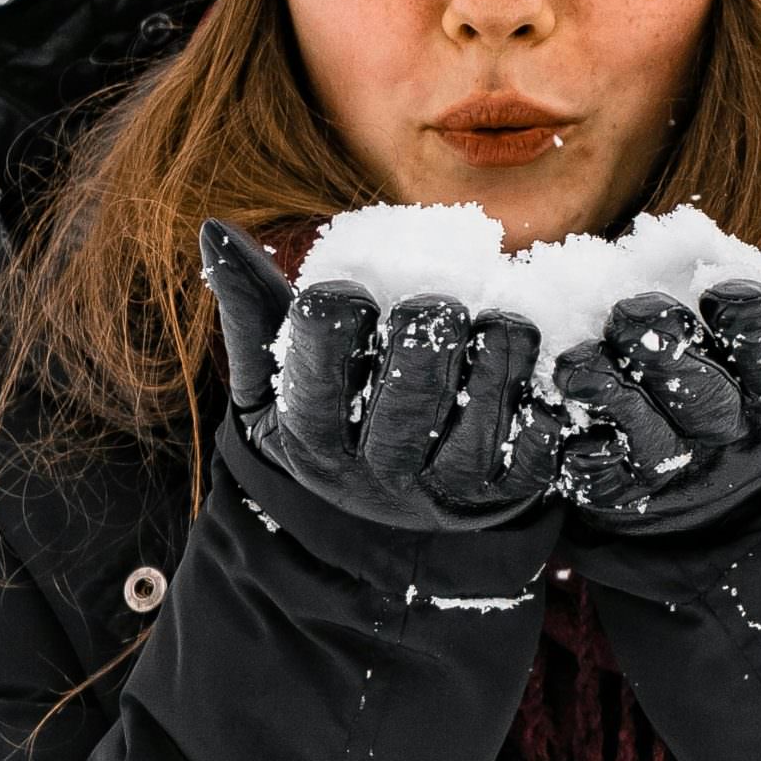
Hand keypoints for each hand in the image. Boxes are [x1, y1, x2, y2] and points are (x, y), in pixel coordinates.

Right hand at [199, 220, 565, 533]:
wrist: (386, 532)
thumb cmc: (327, 425)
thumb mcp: (268, 384)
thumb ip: (250, 309)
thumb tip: (214, 228)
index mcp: (310, 431)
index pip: (322, 342)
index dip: (342, 304)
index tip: (357, 298)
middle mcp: (376, 467)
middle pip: (413, 374)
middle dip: (433, 317)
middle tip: (442, 303)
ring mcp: (445, 486)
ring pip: (486, 405)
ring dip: (502, 343)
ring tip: (498, 324)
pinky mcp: (506, 494)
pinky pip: (540, 443)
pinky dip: (546, 400)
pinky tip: (536, 375)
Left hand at [550, 159, 760, 533]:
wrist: (750, 489)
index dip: (747, 320)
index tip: (718, 287)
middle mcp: (736, 432)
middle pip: (705, 399)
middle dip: (665, 353)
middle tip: (627, 311)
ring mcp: (681, 469)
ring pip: (646, 438)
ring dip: (608, 395)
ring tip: (575, 361)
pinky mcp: (625, 491)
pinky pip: (595, 475)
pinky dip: (568, 448)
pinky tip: (544, 412)